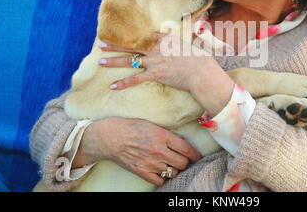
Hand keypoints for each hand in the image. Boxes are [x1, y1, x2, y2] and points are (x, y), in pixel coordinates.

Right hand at [72, 117, 200, 185]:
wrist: (110, 138)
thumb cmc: (131, 127)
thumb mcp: (152, 125)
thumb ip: (167, 134)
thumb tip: (181, 142)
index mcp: (162, 136)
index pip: (186, 149)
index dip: (195, 154)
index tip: (196, 156)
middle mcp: (158, 151)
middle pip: (182, 163)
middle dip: (185, 162)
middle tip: (182, 159)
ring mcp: (150, 163)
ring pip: (173, 172)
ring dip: (174, 169)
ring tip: (170, 164)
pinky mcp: (142, 172)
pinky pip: (160, 181)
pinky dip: (162, 178)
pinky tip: (160, 171)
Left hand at [99, 33, 210, 92]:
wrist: (201, 72)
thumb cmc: (198, 59)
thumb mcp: (188, 45)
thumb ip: (178, 43)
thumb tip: (181, 41)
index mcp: (164, 39)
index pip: (143, 35)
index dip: (130, 35)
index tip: (120, 34)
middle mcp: (156, 48)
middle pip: (131, 45)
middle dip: (115, 45)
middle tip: (102, 45)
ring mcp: (154, 61)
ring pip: (129, 60)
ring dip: (114, 61)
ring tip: (101, 62)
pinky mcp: (155, 74)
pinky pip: (135, 79)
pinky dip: (123, 83)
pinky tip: (112, 86)